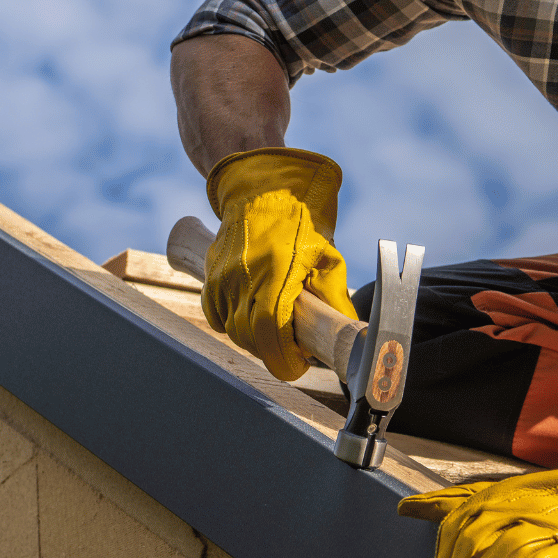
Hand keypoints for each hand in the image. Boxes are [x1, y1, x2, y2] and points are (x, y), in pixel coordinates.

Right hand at [203, 147, 361, 380]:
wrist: (260, 191)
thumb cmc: (298, 222)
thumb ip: (333, 294)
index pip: (270, 331)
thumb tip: (347, 329)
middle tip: (292, 351)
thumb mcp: (325, 254)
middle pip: (250, 337)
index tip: (298, 365)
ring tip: (275, 332)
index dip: (283, 357)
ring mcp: (222, 277)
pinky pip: (216, 315)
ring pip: (232, 329)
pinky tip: (252, 317)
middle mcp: (243, 277)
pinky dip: (232, 324)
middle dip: (271, 351)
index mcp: (275, 272)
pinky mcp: (211, 275)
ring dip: (254, 339)